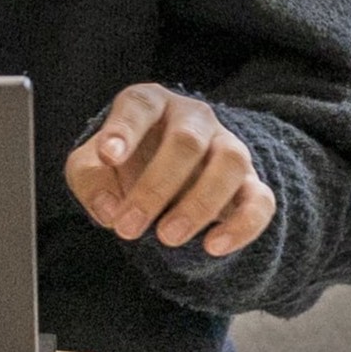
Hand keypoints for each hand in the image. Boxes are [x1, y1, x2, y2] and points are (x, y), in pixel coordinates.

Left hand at [66, 84, 275, 257]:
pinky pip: (260, 200)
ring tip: (168, 238)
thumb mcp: (92, 167)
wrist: (163, 183)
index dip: (125, 129)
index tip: (108, 157)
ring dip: (199, 203)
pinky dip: (243, 225)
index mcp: (152, 104)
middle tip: (127, 228)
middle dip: (155, 187)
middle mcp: (194, 119)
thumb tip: (109, 208)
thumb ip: (90, 180)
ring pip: (230, 163)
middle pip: (186, 142)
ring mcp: (227, 148)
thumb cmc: (123, 166)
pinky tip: (214, 247)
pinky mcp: (250, 184)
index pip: (141, 105)